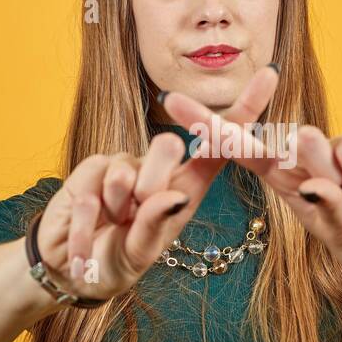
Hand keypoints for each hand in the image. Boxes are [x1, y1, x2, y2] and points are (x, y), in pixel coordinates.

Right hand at [35, 65, 279, 299]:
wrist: (70, 268)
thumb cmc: (118, 258)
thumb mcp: (141, 252)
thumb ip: (154, 225)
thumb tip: (171, 194)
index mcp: (187, 187)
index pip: (220, 144)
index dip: (246, 108)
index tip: (271, 72)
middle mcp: (158, 167)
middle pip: (168, 144)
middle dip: (150, 187)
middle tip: (131, 217)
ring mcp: (123, 164)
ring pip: (126, 172)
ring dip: (115, 210)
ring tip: (110, 226)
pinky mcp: (90, 167)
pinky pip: (92, 190)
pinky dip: (86, 228)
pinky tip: (83, 247)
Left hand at [159, 95, 341, 281]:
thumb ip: (328, 213)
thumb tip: (313, 185)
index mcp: (283, 178)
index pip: (238, 146)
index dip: (207, 124)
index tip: (171, 101)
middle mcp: (306, 157)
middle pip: (292, 140)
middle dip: (316, 169)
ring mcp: (341, 147)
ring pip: (338, 147)